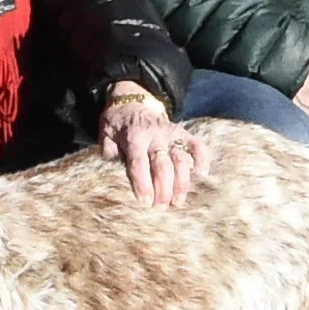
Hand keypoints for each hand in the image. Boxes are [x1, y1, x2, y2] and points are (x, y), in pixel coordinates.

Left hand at [101, 91, 196, 208]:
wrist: (131, 101)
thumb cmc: (117, 124)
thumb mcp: (105, 136)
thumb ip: (109, 155)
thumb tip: (113, 177)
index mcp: (134, 136)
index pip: (139, 163)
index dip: (142, 183)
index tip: (145, 202)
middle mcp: (155, 135)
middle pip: (163, 166)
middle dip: (163, 189)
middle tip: (160, 208)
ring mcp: (171, 133)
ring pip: (181, 160)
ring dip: (181, 183)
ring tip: (178, 202)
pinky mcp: (182, 133)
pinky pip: (197, 145)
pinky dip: (202, 159)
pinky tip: (202, 175)